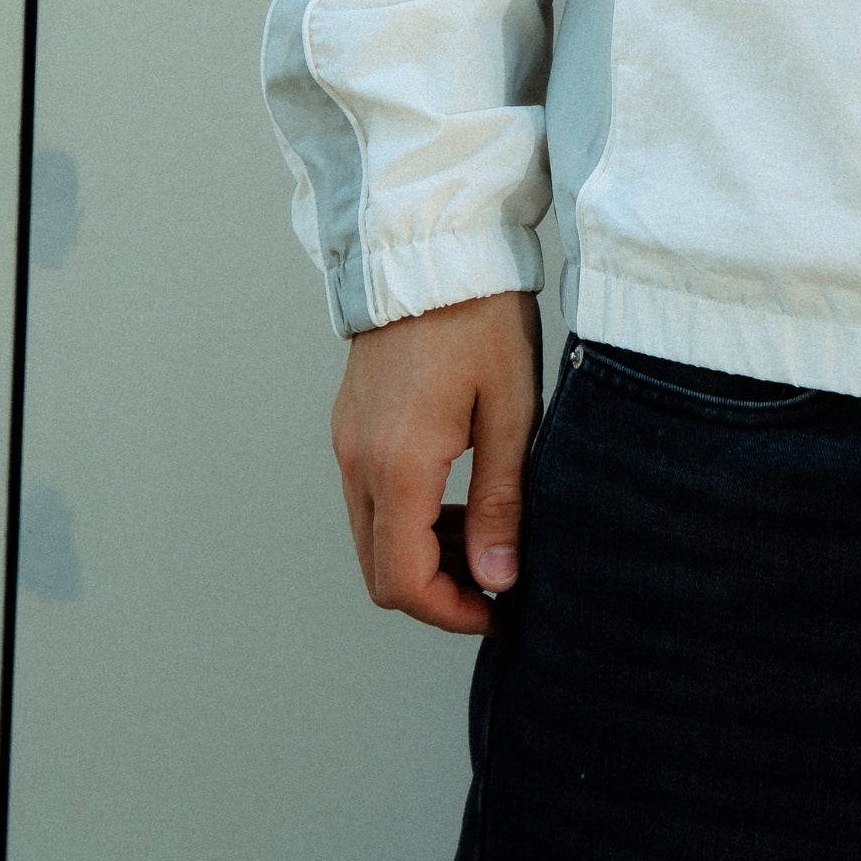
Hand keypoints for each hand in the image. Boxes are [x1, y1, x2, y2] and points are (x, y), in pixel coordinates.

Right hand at [331, 291, 540, 635]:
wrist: (435, 248)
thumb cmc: (482, 317)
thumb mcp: (512, 409)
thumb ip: (501, 501)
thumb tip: (498, 580)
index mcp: (399, 463)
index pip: (403, 581)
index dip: (450, 612)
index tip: (497, 609)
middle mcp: (359, 461)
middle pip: (380, 569)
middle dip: (436, 591)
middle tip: (496, 578)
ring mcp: (348, 443)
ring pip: (372, 537)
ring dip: (422, 555)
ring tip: (486, 535)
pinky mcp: (351, 426)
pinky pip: (369, 498)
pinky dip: (406, 518)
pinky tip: (456, 497)